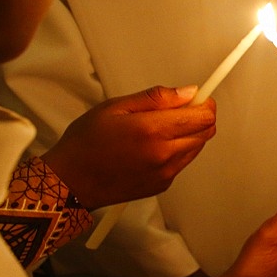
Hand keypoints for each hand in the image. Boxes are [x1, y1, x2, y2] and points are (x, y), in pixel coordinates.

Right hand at [40, 85, 216, 208]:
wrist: (70, 181)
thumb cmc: (86, 143)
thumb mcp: (115, 107)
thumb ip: (156, 98)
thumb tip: (188, 92)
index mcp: (152, 130)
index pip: (204, 116)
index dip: (205, 104)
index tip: (197, 98)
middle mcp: (164, 154)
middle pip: (206, 131)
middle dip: (199, 117)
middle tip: (178, 110)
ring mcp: (165, 172)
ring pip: (197, 147)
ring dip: (190, 134)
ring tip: (160, 129)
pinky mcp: (163, 184)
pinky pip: (183, 162)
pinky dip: (178, 151)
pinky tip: (154, 146)